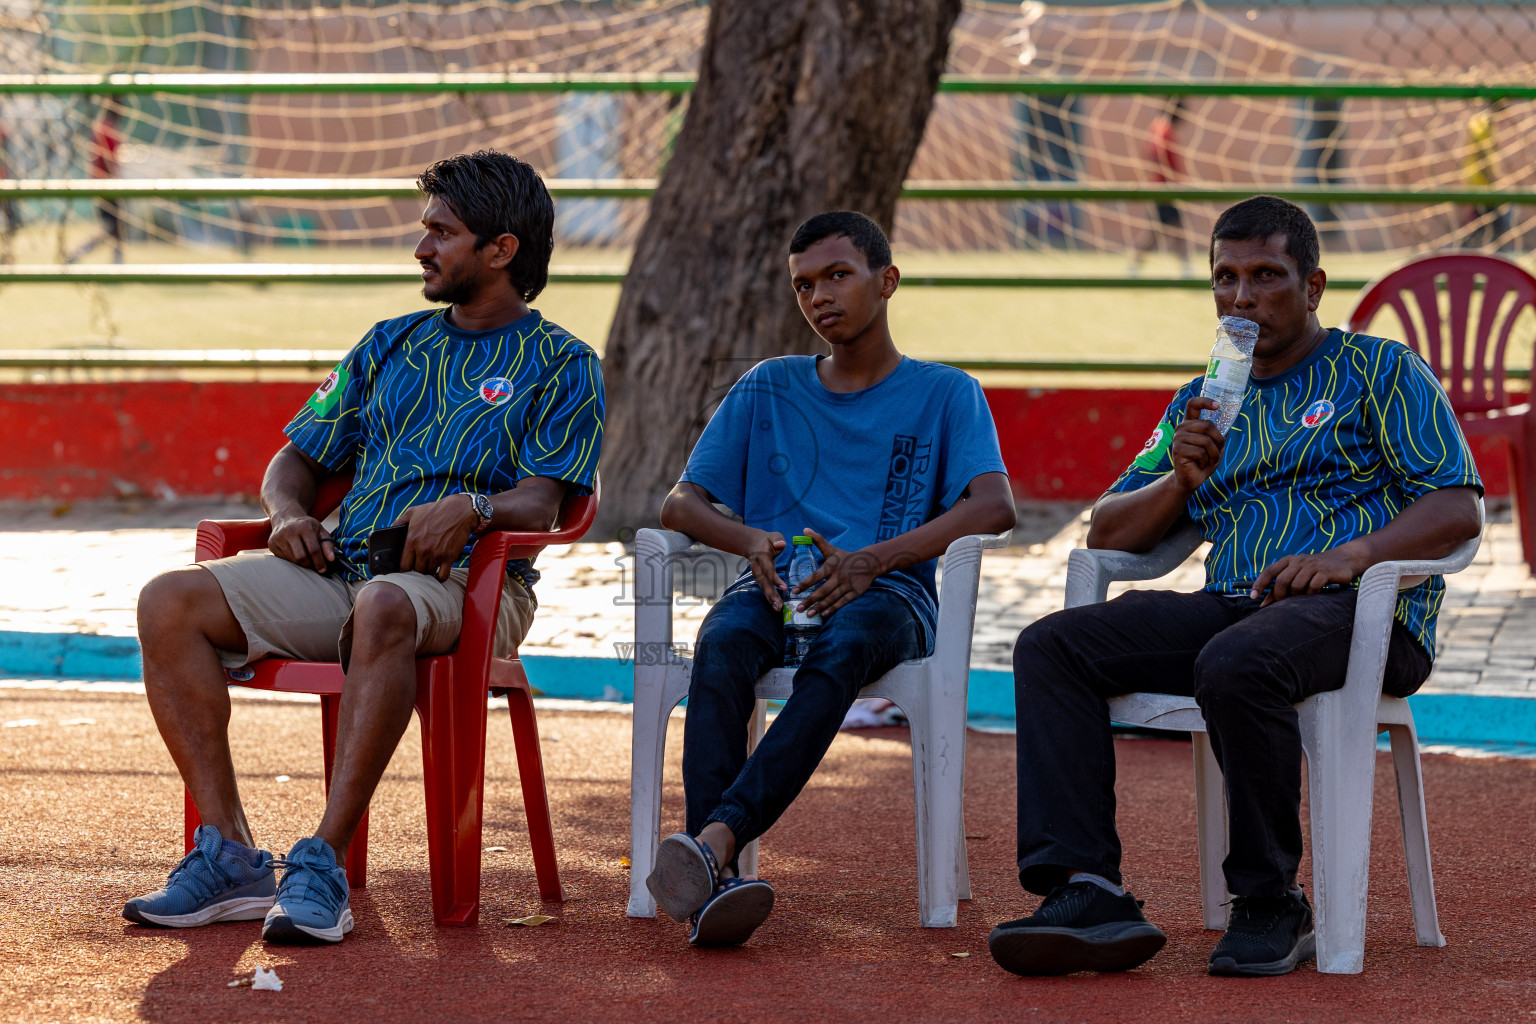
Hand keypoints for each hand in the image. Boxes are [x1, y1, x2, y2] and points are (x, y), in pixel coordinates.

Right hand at [269, 514, 335, 572]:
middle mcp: (289, 531)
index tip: (323, 569)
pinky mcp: (271, 544)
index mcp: (304, 527)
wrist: (286, 517)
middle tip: (314, 566)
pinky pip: (283, 560)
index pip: (313, 549)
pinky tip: (295, 554)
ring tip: (306, 560)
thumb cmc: (307, 526)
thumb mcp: (320, 530)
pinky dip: (292, 561)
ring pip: (292, 560)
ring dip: (301, 564)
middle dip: (310, 565)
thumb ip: (328, 544)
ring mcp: (278, 538)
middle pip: (301, 557)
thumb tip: (332, 559)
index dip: (319, 562)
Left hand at [395, 494, 477, 580]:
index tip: (407, 567)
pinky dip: (440, 577)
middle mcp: (423, 549)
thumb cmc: (436, 510)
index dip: (404, 568)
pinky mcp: (449, 557)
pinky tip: (439, 573)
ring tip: (429, 567)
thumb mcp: (413, 511)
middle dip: (417, 569)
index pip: (403, 564)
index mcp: (412, 540)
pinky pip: (442, 575)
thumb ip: (399, 521)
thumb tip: (389, 529)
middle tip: (420, 566)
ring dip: (428, 572)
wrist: (459, 511)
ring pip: (428, 573)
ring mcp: (436, 554)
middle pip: (416, 571)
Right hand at [746, 530, 787, 609]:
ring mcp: (757, 574)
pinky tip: (776, 606)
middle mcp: (758, 568)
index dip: (775, 579)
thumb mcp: (773, 536)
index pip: (769, 570)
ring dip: (770, 599)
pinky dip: (770, 597)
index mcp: (762, 558)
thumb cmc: (767, 540)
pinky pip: (765, 589)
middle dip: (771, 595)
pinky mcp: (760, 578)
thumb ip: (777, 539)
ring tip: (778, 608)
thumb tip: (781, 544)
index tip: (784, 587)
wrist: (753, 544)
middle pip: (764, 583)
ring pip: (763, 588)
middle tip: (779, 606)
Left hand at [793, 528, 881, 617]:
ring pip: (831, 598)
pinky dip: (833, 608)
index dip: (805, 584)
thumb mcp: (832, 548)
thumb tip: (804, 529)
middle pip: (822, 591)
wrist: (869, 562)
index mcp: (831, 566)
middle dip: (810, 600)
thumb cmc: (846, 556)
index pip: (816, 576)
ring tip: (808, 615)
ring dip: (819, 607)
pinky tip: (824, 614)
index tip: (794, 592)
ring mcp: (847, 586)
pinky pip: (842, 602)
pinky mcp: (854, 593)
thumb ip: (818, 540)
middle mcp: (838, 577)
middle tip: (798, 608)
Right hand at [1170, 397, 1227, 492]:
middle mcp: (1182, 428)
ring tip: (1208, 460)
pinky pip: (1200, 452)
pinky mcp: (1178, 450)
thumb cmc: (1203, 461)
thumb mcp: (1215, 445)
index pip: (1193, 404)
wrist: (1191, 479)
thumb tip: (1230, 420)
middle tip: (1218, 450)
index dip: (1205, 402)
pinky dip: (1206, 461)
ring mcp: (1178, 438)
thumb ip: (1219, 433)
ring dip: (1213, 453)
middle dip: (1218, 440)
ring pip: (1206, 441)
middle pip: (1207, 425)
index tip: (1218, 405)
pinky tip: (1200, 465)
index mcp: (1190, 423)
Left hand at [1249, 544, 1366, 605]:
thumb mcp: (1297, 573)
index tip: (1254, 596)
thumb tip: (1264, 602)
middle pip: (1282, 580)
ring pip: (1296, 585)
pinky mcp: (1325, 572)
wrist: (1343, 560)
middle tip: (1283, 602)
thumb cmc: (1315, 570)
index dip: (1260, 584)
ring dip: (1297, 596)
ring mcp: (1312, 565)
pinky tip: (1314, 595)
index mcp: (1289, 560)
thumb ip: (1282, 584)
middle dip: (1279, 594)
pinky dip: (1311, 594)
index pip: (1270, 571)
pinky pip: (1313, 587)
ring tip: (1302, 597)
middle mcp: (1299, 561)